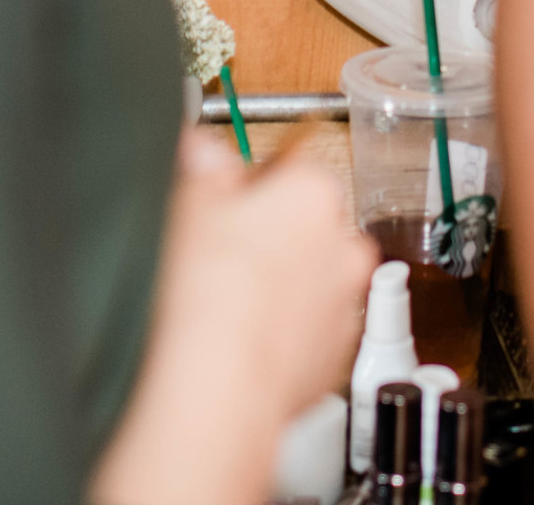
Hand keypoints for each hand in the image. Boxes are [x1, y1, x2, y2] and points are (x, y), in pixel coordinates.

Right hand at [91, 130, 374, 504]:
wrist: (220, 385)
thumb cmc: (207, 295)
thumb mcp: (188, 202)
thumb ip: (202, 161)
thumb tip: (202, 147)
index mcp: (314, 191)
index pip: (287, 168)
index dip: (247, 190)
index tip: (221, 208)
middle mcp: (345, 243)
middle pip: (306, 224)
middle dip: (270, 236)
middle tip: (219, 257)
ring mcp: (346, 302)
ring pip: (312, 278)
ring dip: (281, 285)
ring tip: (228, 304)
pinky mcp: (336, 354)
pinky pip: (311, 329)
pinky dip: (285, 331)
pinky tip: (242, 339)